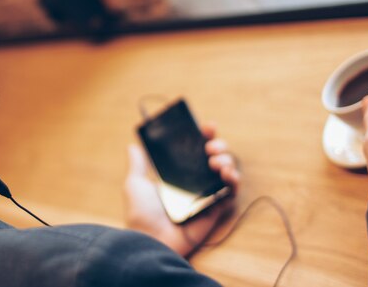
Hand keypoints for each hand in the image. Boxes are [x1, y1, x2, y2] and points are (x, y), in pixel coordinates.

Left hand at [123, 124, 239, 256]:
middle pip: (214, 156)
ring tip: (215, 162)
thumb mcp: (135, 184)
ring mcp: (206, 194)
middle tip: (210, 147)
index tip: (206, 127)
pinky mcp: (216, 208)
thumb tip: (132, 145)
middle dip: (218, 145)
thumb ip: (137, 165)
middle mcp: (193, 182)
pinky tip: (227, 174)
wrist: (151, 240)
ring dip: (226, 159)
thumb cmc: (141, 214)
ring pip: (226, 169)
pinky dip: (234, 180)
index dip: (203, 137)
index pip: (194, 150)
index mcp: (176, 174)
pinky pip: (231, 191)